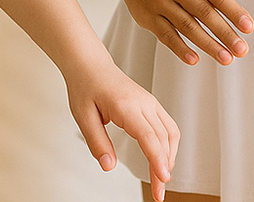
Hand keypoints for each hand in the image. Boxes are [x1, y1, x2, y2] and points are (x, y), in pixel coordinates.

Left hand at [66, 60, 180, 200]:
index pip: (148, 136)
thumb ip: (97, 142)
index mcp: (126, 105)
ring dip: (170, 157)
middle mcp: (143, 102)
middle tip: (158, 194)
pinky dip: (169, 146)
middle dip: (164, 168)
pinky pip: (168, 127)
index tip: (163, 179)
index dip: (157, 159)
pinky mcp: (152, 105)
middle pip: (162, 139)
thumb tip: (108, 166)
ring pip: (170, 133)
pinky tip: (162, 160)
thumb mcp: (83, 116)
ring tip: (161, 179)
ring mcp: (150, 102)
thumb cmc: (86, 87)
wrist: (91, 65)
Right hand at [114, 0, 252, 65]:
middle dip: (225, 33)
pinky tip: (194, 58)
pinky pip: (167, 35)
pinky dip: (181, 49)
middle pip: (204, 13)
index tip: (248, 27)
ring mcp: (160, 2)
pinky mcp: (148, 17)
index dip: (234, 12)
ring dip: (209, 45)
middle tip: (241, 49)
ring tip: (225, 57)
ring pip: (188, 27)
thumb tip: (234, 19)